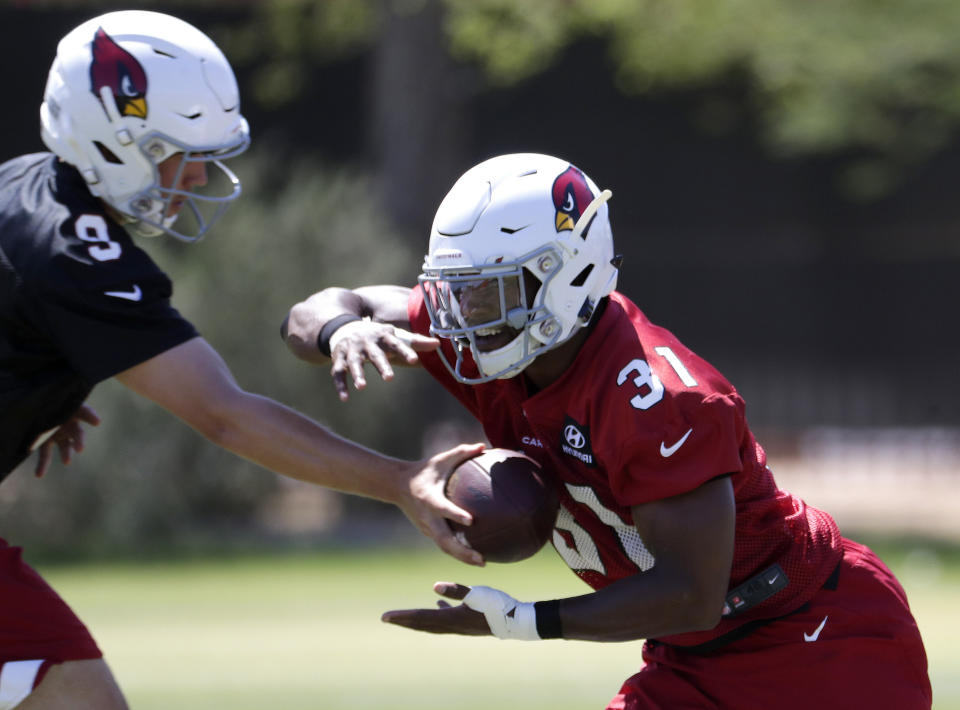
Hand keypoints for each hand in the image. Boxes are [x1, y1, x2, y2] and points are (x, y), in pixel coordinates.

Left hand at [34, 404, 100, 477]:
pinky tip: (39, 474)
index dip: (90, 416)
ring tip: (67, 462)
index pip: (85, 413)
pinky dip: (42, 465)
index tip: (96, 422)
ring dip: (66, 454)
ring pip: (65, 446)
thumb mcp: (57, 398)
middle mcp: (68, 425)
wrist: (36, 405)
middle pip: (77, 433)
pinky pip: (45, 455)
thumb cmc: (50, 400)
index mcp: (74, 412)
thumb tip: (93, 419)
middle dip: (79, 441)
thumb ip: (70, 407)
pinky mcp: (45, 442)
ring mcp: (57, 434)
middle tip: (80, 448)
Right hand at [329, 320, 438, 400]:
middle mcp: (367, 342)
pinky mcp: (339, 358)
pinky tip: (345, 398)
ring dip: (357, 374)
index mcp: (383, 336)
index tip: (415, 360)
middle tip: (390, 378)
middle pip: (375, 354)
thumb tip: (439, 344)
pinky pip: (338, 372)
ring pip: (354, 362)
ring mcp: (352, 350)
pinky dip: (340, 385)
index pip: (396, 343)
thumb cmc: (377, 336)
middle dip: (381, 364)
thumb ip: (415, 342)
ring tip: (362, 387)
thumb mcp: (395, 336)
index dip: (405, 351)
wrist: (344, 327)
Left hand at [381, 582, 490, 635]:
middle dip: (403, 621)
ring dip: (417, 620)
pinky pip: (445, 619)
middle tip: (386, 619)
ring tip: (404, 617)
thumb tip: (434, 587)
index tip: (385, 617)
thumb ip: (455, 590)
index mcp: (451, 619)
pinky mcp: (467, 624)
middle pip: (421, 624)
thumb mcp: (476, 594)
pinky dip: (437, 613)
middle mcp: (451, 626)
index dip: (402, 617)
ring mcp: (459, 627)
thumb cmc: (497, 606)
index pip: (420, 617)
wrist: (516, 621)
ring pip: (431, 624)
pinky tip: (438, 604)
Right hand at [395, 442, 485, 565]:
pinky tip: (475, 557)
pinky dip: (458, 553)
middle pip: (444, 540)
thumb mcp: (440, 459)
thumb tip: (483, 445)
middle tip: (481, 559)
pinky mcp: (428, 532)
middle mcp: (427, 517)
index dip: (455, 515)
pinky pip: (444, 545)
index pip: (443, 509)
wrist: (397, 485)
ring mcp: (427, 528)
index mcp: (429, 499)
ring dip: (462, 557)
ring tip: (483, 563)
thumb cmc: (424, 470)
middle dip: (462, 552)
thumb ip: (462, 452)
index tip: (471, 520)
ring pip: (445, 547)